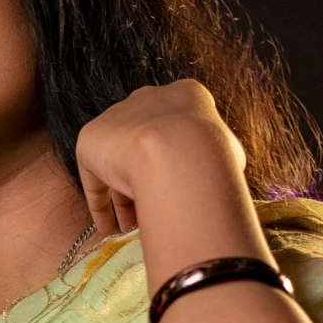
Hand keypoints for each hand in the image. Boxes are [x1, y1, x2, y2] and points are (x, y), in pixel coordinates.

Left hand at [75, 79, 244, 233]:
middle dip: (146, 179)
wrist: (177, 150)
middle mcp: (147, 99)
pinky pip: (94, 175)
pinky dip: (101, 202)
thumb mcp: (232, 153)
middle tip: (153, 210)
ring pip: (118, 161)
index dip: (177, 163)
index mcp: (185, 96)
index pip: (177, 129)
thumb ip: (223, 158)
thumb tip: (223, 174)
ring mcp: (116, 117)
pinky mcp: (90, 138)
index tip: (179, 188)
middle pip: (143, 144)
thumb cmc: (214, 154)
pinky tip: (109, 226)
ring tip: (130, 226)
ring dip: (123, 195)